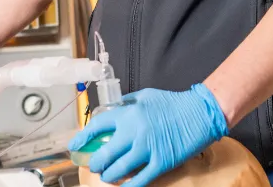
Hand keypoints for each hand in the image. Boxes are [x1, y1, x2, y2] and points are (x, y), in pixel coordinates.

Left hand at [68, 84, 228, 186]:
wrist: (198, 113)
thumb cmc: (172, 103)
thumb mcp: (145, 95)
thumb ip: (127, 103)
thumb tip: (114, 110)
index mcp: (129, 113)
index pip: (98, 126)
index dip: (83, 137)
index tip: (74, 146)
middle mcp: (134, 132)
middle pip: (105, 153)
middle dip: (96, 163)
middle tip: (93, 165)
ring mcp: (147, 149)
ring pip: (120, 169)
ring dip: (109, 175)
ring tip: (107, 176)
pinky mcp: (161, 163)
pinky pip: (140, 180)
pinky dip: (129, 186)